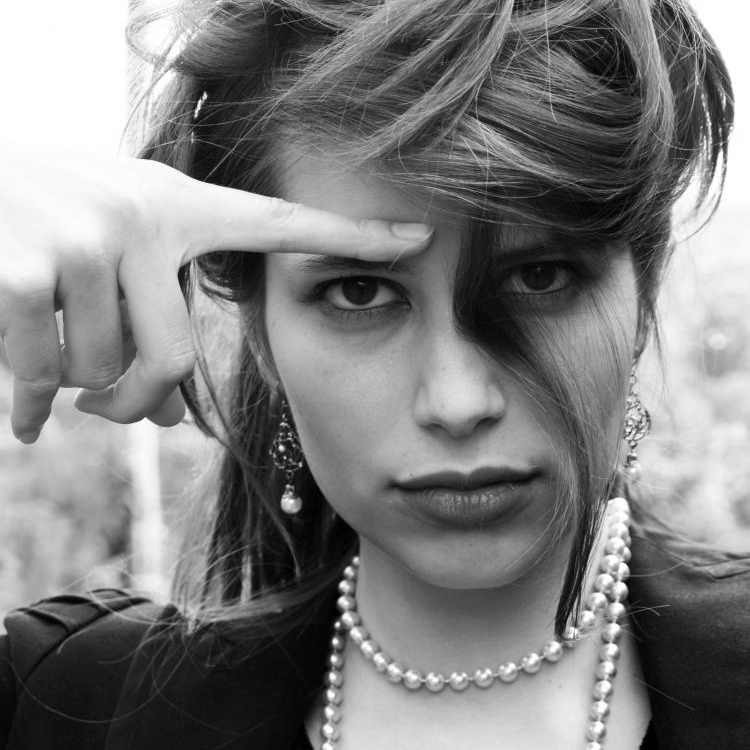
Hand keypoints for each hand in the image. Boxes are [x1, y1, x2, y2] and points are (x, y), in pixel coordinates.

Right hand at [0, 152, 432, 442]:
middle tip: (109, 412)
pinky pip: (44, 378)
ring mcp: (84, 239)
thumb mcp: (115, 247)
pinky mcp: (21, 271)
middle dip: (137, 405)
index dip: (353, 235)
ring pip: (106, 373)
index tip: (422, 239)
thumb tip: (167, 415)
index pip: (282, 224)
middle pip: (176, 358)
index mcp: (177, 206)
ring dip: (77, 393)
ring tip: (55, 372)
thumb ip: (153, 315)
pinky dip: (29, 410)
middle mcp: (142, 213)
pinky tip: (27, 424)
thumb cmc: (38, 221)